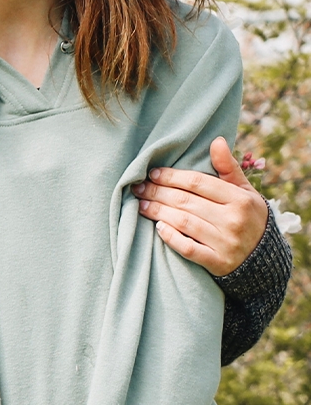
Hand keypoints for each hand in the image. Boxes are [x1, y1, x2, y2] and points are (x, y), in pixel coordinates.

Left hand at [132, 137, 267, 277]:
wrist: (265, 259)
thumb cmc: (248, 216)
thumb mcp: (245, 191)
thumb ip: (228, 167)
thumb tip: (217, 141)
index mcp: (240, 199)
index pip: (197, 182)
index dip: (171, 176)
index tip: (152, 173)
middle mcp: (233, 220)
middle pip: (185, 201)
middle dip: (157, 192)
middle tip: (138, 188)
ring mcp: (226, 243)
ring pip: (183, 222)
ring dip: (157, 212)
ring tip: (141, 204)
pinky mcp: (218, 263)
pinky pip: (188, 249)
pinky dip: (171, 238)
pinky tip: (158, 228)